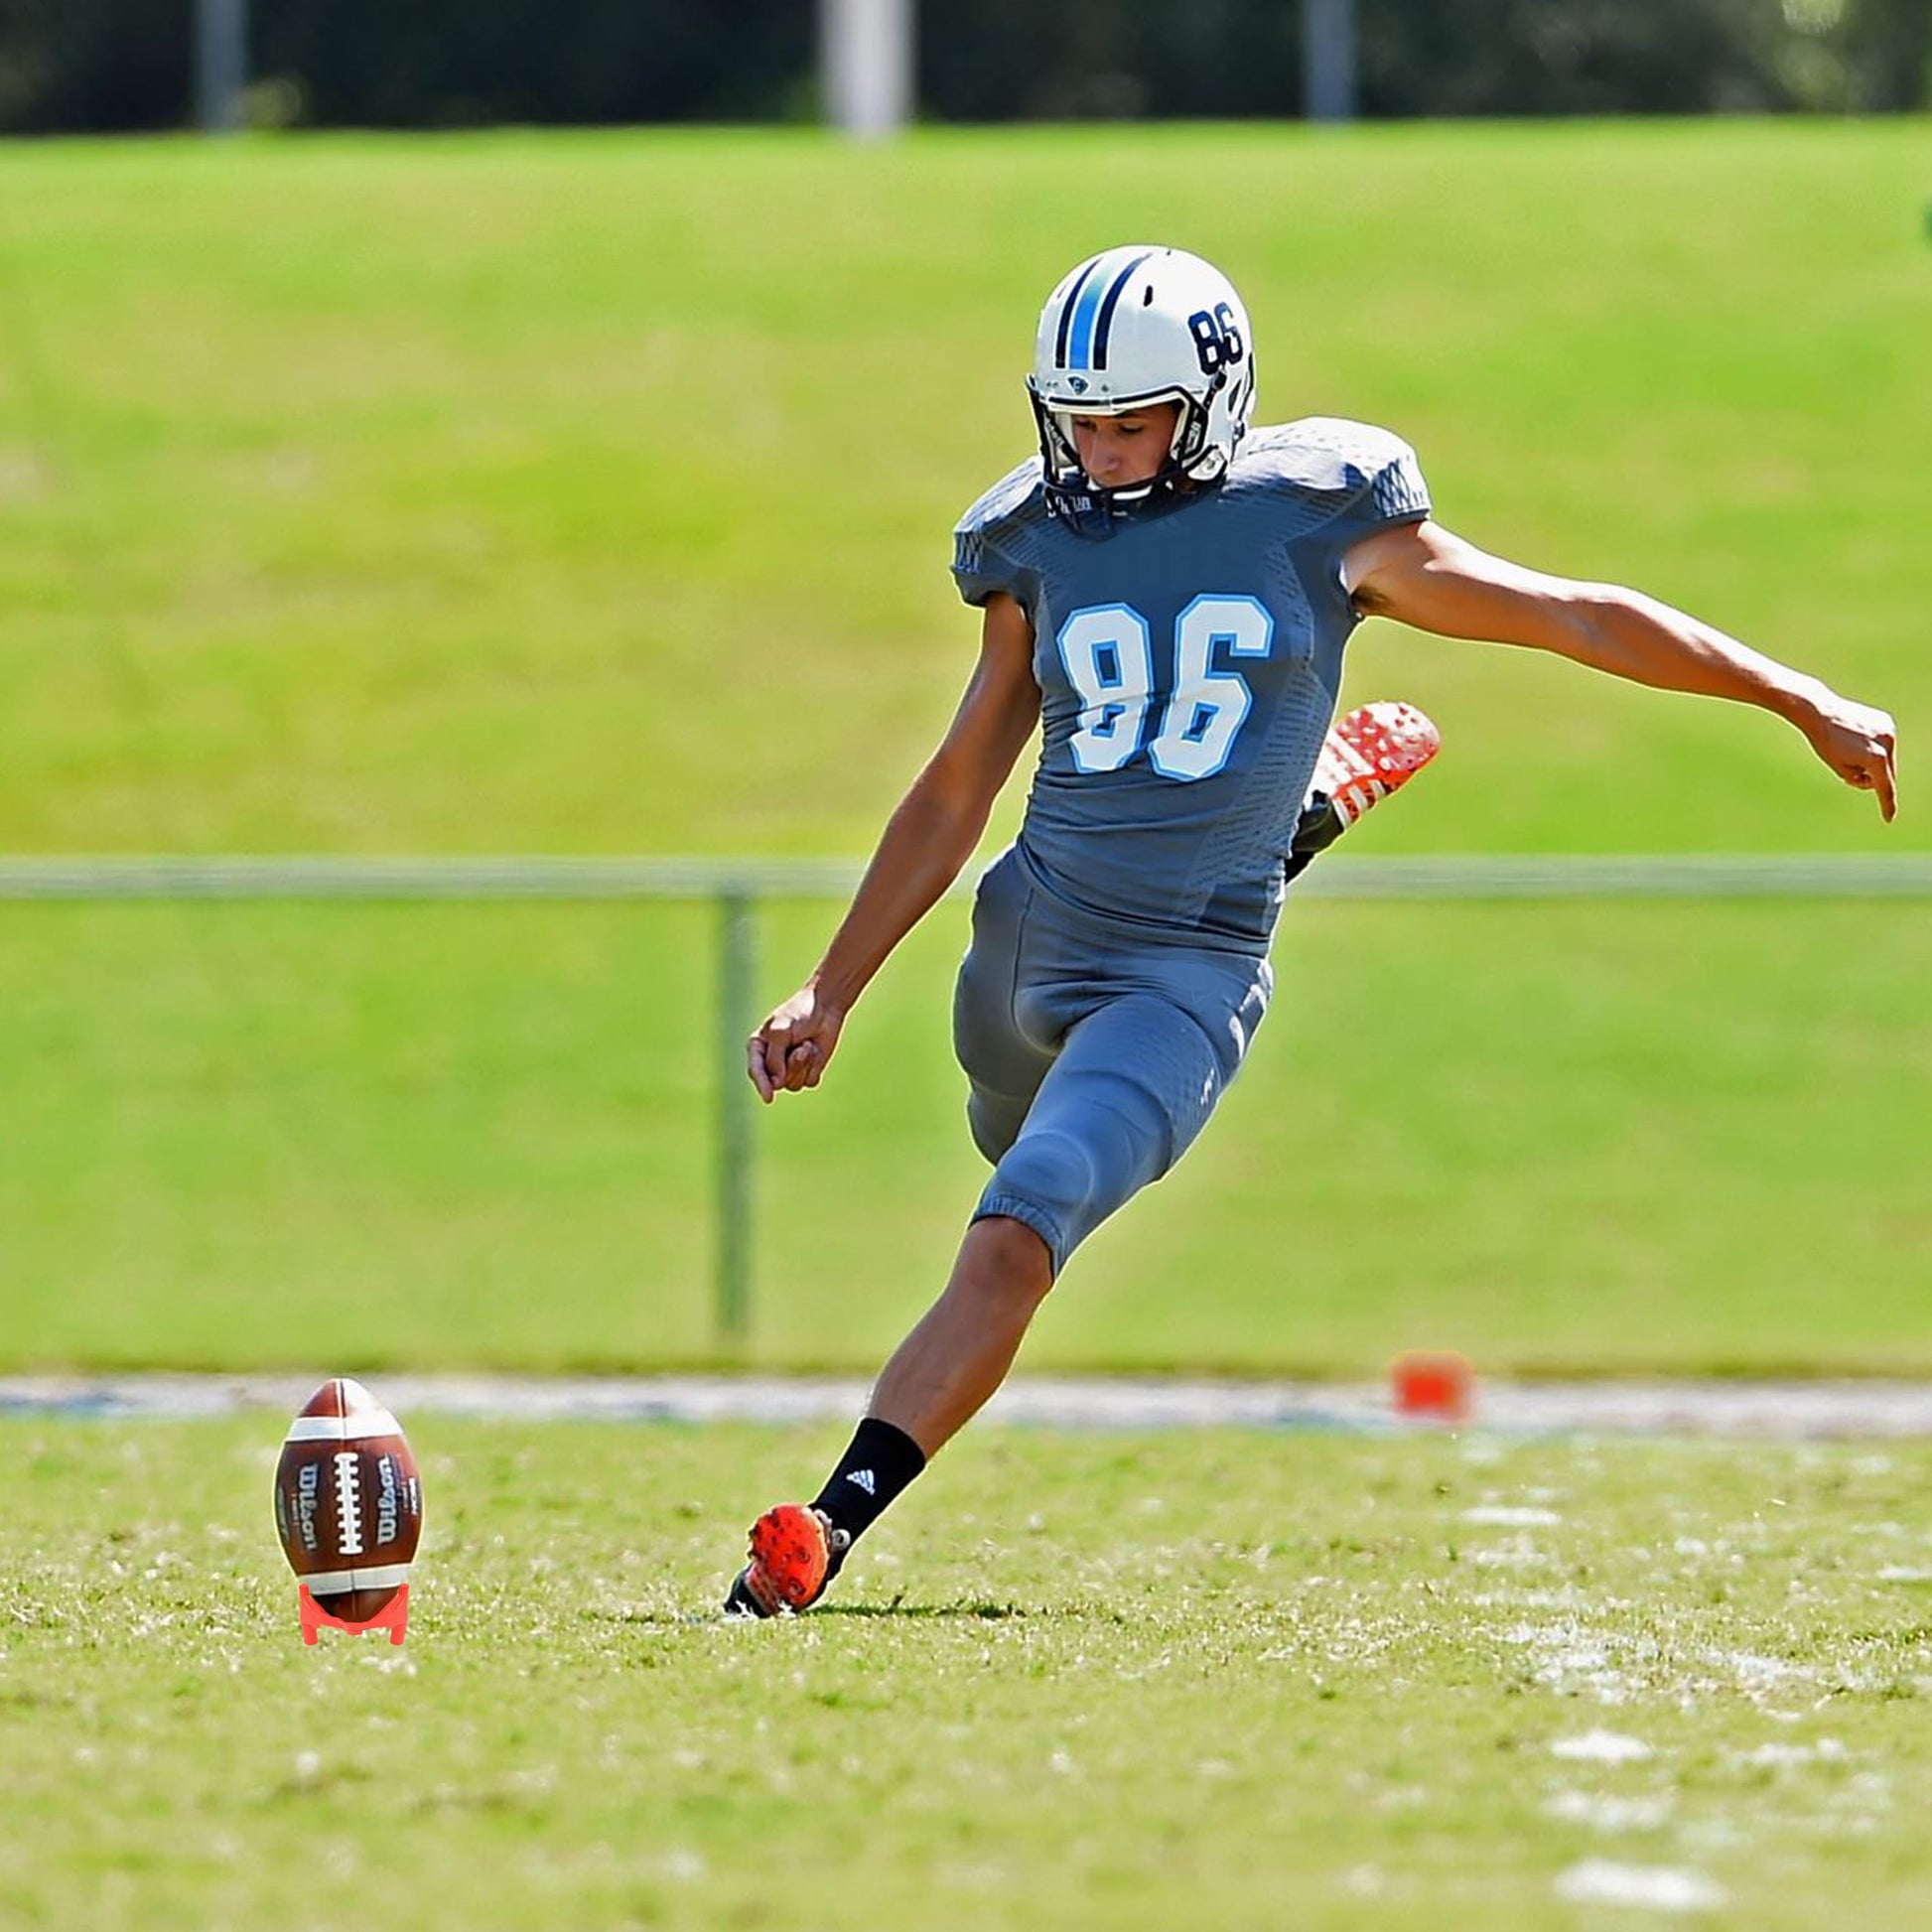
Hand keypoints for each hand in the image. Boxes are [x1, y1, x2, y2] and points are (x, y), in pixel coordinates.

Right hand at [746, 984, 846, 1102]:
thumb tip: (776, 1084)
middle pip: (776, 1082)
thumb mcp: (780, 1031)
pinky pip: (809, 1082)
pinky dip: (815, 1067)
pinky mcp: (807, 1071)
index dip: (761, 1085)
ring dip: (804, 1065)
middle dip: (792, 1067)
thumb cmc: (799, 1014)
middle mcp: (770, 1061)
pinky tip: (815, 1049)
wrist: (826, 1008)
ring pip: (794, 1084)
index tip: (769, 1098)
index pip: (755, 1072)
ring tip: (808, 1045)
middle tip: (801, 1048)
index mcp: (757, 1048)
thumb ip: (774, 1058)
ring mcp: (789, 1068)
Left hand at [1801, 694, 1897, 821]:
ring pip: (1887, 758)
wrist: (1821, 711)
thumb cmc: (1825, 742)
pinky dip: (1875, 747)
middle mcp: (1887, 743)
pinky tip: (1856, 738)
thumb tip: (1874, 779)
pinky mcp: (1887, 722)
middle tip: (1852, 771)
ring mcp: (1889, 731)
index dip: (1886, 805)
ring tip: (1850, 749)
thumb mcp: (1840, 769)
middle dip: (1874, 778)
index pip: (1884, 788)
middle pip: (1887, 773)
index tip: (1888, 819)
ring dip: (1874, 762)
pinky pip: (1884, 744)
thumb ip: (1860, 779)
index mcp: (1875, 758)